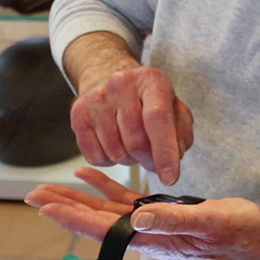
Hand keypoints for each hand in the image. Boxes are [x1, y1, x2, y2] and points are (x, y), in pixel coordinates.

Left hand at [25, 168, 259, 259]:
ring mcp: (152, 224)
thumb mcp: (212, 219)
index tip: (46, 206)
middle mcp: (146, 233)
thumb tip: (138, 216)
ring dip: (77, 199)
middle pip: (96, 221)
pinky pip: (125, 201)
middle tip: (33, 195)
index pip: (104, 228)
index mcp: (154, 237)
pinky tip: (88, 176)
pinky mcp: (161, 213)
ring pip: (104, 211)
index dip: (73, 217)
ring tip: (49, 188)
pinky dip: (105, 188)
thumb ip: (175, 219)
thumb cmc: (241, 230)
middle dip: (64, 209)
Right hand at [70, 63, 193, 184]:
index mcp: (151, 81)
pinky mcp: (78, 115)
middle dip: (149, 160)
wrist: (111, 82)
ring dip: (130, 160)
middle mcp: (120, 85)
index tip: (170, 178)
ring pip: (116, 153)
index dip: (165, 152)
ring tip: (133, 146)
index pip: (158, 119)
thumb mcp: (174, 109)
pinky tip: (116, 145)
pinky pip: (96, 157)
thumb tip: (171, 162)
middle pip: (137, 142)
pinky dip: (110, 161)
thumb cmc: (148, 102)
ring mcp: (96, 100)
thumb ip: (181, 134)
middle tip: (152, 159)